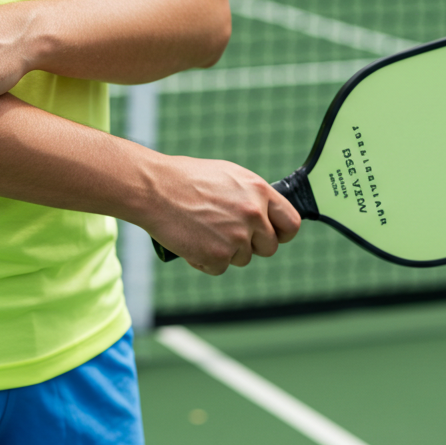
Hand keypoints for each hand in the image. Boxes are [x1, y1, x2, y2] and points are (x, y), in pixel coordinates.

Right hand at [141, 157, 300, 275]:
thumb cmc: (185, 179)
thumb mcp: (228, 176)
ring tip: (202, 231)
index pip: (291, 223)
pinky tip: (191, 241)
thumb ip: (251, 196)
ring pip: (242, 259)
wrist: (154, 189)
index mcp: (259, 192)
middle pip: (268, 247)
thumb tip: (265, 214)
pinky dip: (204, 260)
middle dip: (250, 245)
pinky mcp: (217, 257)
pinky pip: (219, 268)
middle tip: (227, 235)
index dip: (282, 233)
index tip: (272, 236)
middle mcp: (253, 215)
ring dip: (225, 252)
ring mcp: (236, 238)